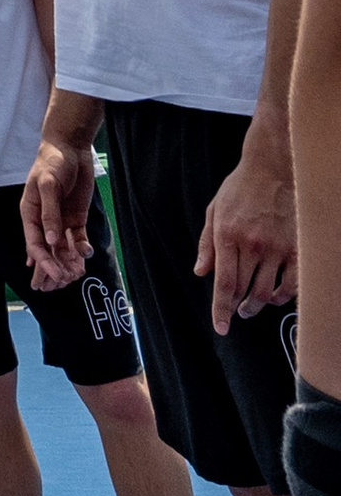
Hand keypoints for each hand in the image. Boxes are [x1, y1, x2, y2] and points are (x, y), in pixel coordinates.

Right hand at [21, 132, 93, 288]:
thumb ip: (49, 212)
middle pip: (48, 250)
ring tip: (77, 274)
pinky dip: (81, 249)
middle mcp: (45, 220)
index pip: (35, 242)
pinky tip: (86, 254)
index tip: (54, 274)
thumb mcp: (48, 184)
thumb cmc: (53, 161)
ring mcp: (61, 220)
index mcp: (31, 212)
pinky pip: (77, 239)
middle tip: (64, 282)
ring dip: (69, 262)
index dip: (43, 261)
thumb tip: (50, 241)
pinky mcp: (76, 218)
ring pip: (63, 249)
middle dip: (54, 267)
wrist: (71, 147)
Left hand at [197, 139, 294, 330]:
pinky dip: (281, 297)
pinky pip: (290, 284)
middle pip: (242, 290)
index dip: (220, 309)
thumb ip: (207, 243)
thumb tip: (200, 272)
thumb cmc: (239, 188)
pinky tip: (273, 297)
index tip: (220, 328)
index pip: (224, 283)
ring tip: (250, 307)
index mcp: (227, 234)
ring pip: (265, 291)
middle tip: (236, 311)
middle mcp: (251, 244)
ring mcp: (275, 247)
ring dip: (256, 305)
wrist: (271, 167)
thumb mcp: (214, 210)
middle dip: (236, 306)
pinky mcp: (295, 248)